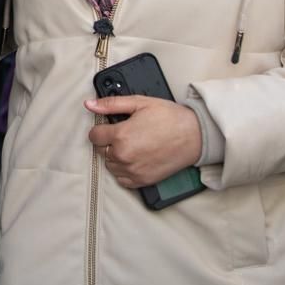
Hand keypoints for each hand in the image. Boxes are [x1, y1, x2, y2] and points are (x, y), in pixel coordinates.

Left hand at [85, 96, 202, 188]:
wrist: (194, 135)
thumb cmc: (170, 117)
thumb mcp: (140, 103)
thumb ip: (111, 104)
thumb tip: (89, 104)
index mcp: (120, 136)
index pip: (94, 136)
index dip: (101, 128)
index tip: (110, 126)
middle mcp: (123, 156)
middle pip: (101, 150)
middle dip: (108, 141)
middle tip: (126, 133)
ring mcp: (132, 170)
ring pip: (110, 165)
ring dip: (115, 156)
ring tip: (132, 145)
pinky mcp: (142, 181)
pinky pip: (121, 179)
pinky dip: (124, 170)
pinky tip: (135, 159)